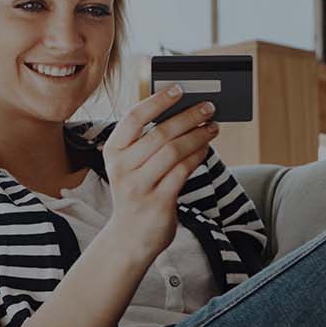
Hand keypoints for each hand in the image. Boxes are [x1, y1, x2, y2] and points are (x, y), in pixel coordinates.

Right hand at [100, 85, 219, 259]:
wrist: (130, 238)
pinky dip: (197, 156)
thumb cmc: (136, 193)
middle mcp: (122, 168)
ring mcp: (138, 186)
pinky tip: (205, 149)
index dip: (156, 101)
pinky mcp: (157, 202)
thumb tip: (183, 112)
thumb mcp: (131, 166)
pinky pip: (182, 171)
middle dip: (188, 117)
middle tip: (209, 107)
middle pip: (160, 134)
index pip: (133, 118)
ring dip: (198, 136)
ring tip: (213, 127)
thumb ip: (148, 142)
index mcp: (113, 152)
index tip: (179, 89)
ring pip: (174, 151)